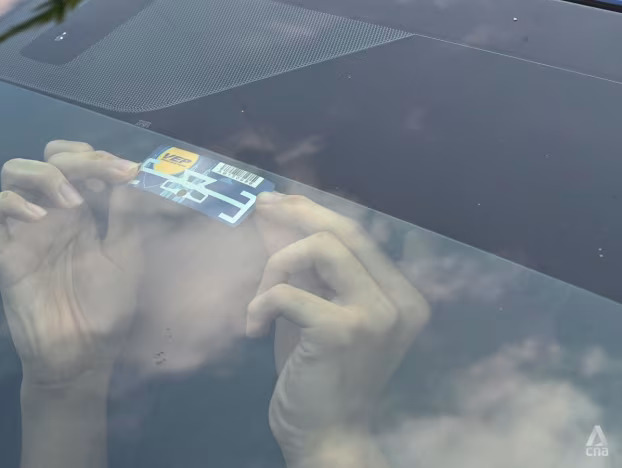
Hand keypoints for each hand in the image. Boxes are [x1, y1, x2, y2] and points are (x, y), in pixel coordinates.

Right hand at [0, 141, 140, 387]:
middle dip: (77, 156)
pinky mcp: (3, 252)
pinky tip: (38, 217)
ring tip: (72, 201)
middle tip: (103, 176)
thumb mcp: (128, 256)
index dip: (100, 157)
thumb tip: (129, 174)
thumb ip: (126, 215)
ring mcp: (26, 230)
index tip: (127, 172)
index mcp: (84, 213)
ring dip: (44, 173)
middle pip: (48, 157)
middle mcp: (52, 214)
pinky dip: (8, 203)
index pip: (80, 162)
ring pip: (12, 172)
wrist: (82, 356)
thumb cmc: (108, 310)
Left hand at [249, 193, 430, 465]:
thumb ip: (306, 268)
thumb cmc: (318, 378)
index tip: (276, 203)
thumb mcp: (314, 312)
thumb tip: (277, 215)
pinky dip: (260, 303)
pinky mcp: (344, 331)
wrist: (327, 439)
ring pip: (320, 248)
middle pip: (344, 230)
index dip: (312, 211)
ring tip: (259, 307)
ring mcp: (377, 314)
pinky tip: (252, 329)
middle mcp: (400, 300)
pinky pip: (288, 291)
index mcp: (400, 295)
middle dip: (295, 215)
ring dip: (275, 268)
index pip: (357, 234)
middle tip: (258, 210)